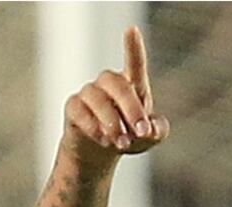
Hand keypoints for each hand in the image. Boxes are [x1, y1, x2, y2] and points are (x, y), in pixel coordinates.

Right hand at [62, 26, 169, 161]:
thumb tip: (151, 128)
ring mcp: (89, 93)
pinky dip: (94, 127)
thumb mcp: (151, 137)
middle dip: (132, 109)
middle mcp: (109, 84)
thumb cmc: (130, 136)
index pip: (134, 63)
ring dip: (113, 123)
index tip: (131, 29)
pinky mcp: (73, 107)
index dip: (132, 47)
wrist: (100, 151)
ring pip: (98, 99)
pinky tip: (105, 141)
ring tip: (122, 143)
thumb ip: (158, 130)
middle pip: (118, 85)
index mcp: (132, 85)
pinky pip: (80, 111)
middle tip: (142, 132)